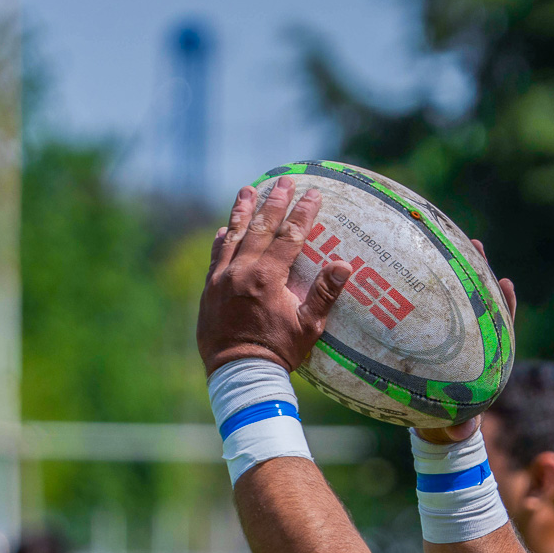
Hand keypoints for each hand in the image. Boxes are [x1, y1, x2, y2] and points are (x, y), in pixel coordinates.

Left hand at [197, 179, 353, 375]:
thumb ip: (324, 294)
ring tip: (248, 189)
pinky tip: (226, 228)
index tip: (313, 193)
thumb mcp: (309, 327)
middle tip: (284, 180)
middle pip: (261, 228)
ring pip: (234, 235)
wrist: (239, 372)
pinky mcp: (209, 289)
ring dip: (243, 211)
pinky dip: (223, 239)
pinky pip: (216, 256)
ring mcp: (222, 278)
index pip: (290, 236)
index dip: (303, 213)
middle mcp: (242, 271)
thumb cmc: (279, 351)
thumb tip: (344, 265)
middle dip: (275, 202)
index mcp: (268, 278)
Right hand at [415, 238, 518, 445]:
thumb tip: (463, 432)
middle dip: (479, 273)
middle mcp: (473, 342)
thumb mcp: (454, 429)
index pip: (501, 326)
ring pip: (455, 299)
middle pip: (480, 301)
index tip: (505, 283)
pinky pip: (426, 311)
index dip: (505, 305)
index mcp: (485, 359)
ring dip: (452, 269)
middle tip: (475, 243)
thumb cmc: (449, 427)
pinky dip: (421, 290)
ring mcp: (453, 338)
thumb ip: (461, 430)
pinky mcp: (431, 338)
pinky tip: (405, 265)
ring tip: (444, 239)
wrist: (435, 429)